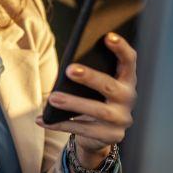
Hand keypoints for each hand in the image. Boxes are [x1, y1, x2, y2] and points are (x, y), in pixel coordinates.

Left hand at [35, 32, 137, 163]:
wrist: (101, 132)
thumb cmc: (95, 98)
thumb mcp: (95, 85)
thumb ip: (89, 72)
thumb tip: (67, 67)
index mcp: (126, 79)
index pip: (129, 61)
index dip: (121, 48)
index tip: (108, 36)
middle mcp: (128, 98)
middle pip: (110, 86)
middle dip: (90, 77)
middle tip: (69, 69)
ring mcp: (121, 119)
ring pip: (98, 111)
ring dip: (73, 103)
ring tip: (52, 97)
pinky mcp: (110, 136)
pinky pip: (83, 130)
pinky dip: (60, 124)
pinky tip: (43, 119)